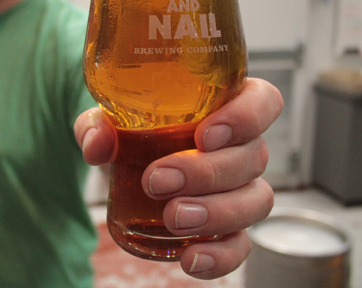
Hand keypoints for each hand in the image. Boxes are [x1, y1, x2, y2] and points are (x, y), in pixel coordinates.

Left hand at [74, 77, 282, 279]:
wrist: (125, 163)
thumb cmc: (132, 128)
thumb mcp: (108, 119)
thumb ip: (97, 124)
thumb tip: (97, 145)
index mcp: (225, 107)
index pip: (263, 102)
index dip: (246, 117)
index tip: (203, 136)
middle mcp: (242, 148)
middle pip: (253, 157)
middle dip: (206, 172)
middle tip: (157, 181)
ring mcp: (240, 190)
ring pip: (256, 201)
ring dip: (217, 212)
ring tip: (172, 218)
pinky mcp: (228, 228)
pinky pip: (240, 246)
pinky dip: (221, 257)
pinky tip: (189, 259)